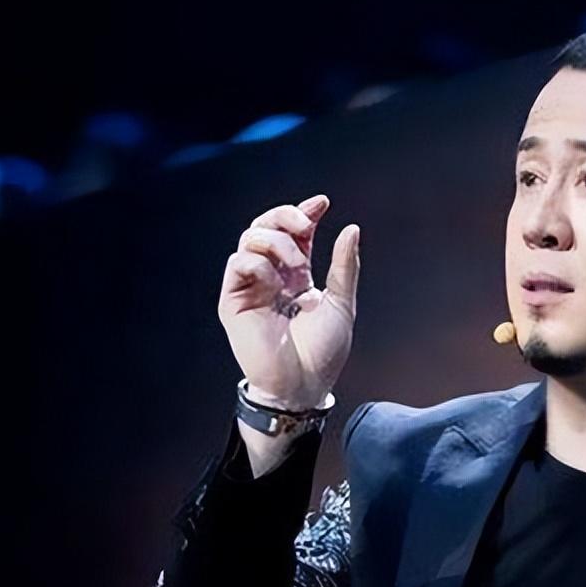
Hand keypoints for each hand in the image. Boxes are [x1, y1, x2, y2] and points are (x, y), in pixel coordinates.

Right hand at [218, 194, 360, 409]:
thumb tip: (351, 228)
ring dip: (276, 241)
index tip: (322, 202)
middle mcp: (271, 276)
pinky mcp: (234, 301)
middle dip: (285, 215)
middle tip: (305, 222)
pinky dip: (258, 262)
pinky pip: (237, 264)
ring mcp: (251, 287)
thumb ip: (344, 267)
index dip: (304, 212)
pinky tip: (276, 281)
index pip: (294, 233)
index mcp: (296, 275)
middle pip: (266, 226)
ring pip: (249, 239)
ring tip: (298, 264)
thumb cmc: (323, 351)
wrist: (304, 383)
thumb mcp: (342, 303)